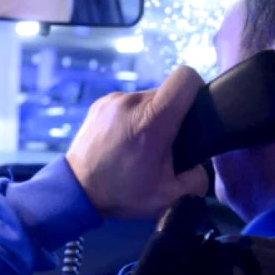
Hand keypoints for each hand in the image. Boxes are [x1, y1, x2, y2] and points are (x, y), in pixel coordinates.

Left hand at [64, 66, 210, 219]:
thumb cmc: (121, 192)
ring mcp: (113, 100)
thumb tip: (199, 168)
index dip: (196, 89)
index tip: (194, 109)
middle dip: (171, 114)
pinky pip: (127, 103)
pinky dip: (131, 117)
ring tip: (141, 144)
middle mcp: (132, 102)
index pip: (185, 78)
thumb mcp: (167, 196)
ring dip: (150, 116)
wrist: (75, 191)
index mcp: (152, 119)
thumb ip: (195, 180)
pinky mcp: (100, 103)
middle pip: (166, 92)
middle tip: (165, 143)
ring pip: (146, 98)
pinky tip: (124, 139)